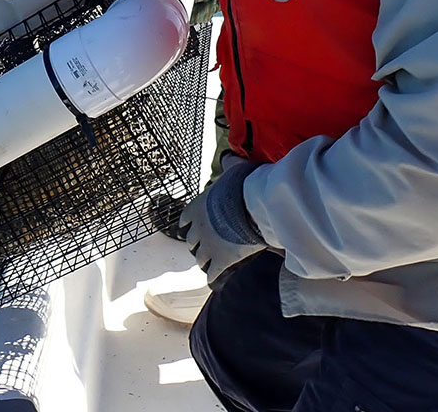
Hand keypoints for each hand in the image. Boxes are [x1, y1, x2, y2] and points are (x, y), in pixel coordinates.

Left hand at [179, 156, 265, 284]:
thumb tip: (229, 157)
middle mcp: (197, 228)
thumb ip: (228, 168)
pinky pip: (212, 274)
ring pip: (199, 259)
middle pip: (190, 242)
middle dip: (197, 244)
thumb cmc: (244, 186)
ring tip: (211, 263)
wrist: (252, 206)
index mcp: (196, 208)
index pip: (184, 220)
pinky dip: (213, 278)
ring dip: (205, 261)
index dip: (190, 225)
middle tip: (206, 247)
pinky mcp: (221, 261)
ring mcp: (208, 246)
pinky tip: (216, 281)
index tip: (192, 228)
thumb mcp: (233, 172)